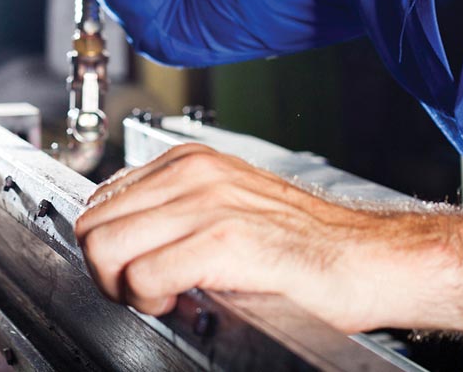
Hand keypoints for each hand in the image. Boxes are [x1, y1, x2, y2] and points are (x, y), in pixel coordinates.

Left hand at [73, 143, 462, 337]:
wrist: (368, 259)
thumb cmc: (306, 245)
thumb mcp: (231, 207)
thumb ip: (178, 212)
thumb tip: (124, 241)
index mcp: (192, 161)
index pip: (102, 199)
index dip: (109, 245)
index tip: (132, 270)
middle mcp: (193, 172)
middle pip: (93, 223)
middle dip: (105, 268)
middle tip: (142, 291)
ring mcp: (206, 203)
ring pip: (105, 247)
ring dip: (122, 285)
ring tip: (162, 296)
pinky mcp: (222, 241)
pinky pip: (142, 276)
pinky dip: (150, 300)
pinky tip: (182, 302)